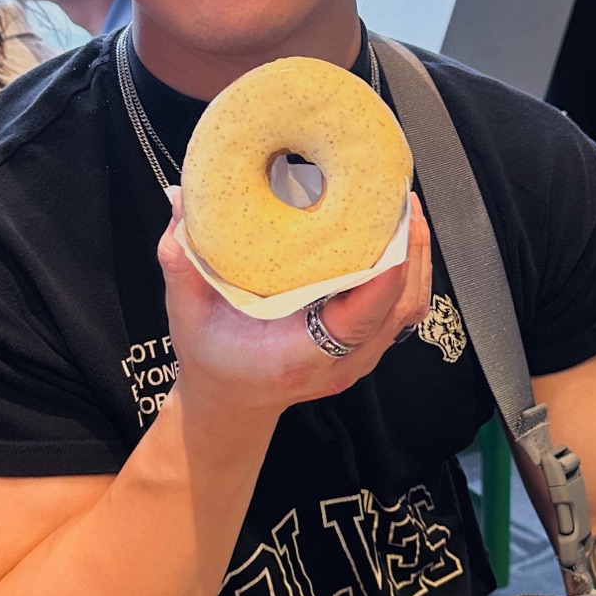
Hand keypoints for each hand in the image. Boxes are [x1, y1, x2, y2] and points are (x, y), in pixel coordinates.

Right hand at [157, 194, 431, 425]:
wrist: (231, 400)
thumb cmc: (214, 359)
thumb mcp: (186, 313)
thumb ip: (182, 261)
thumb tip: (181, 203)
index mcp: (301, 355)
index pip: (358, 320)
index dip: (383, 275)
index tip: (389, 228)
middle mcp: (340, 361)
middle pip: (399, 306)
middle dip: (408, 248)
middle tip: (397, 196)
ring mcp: (359, 357)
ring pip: (409, 307)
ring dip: (415, 255)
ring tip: (404, 206)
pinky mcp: (367, 345)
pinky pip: (403, 308)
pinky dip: (409, 270)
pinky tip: (398, 235)